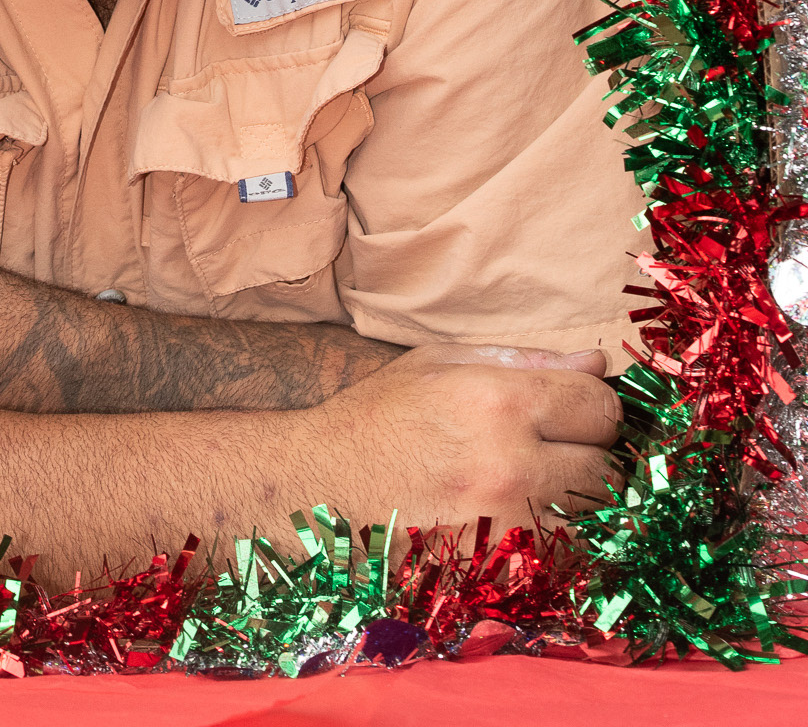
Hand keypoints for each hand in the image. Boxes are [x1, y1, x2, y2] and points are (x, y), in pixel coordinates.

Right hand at [302, 341, 621, 532]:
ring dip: (578, 505)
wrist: (322, 487)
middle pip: (609, 468)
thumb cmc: (379, 417)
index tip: (573, 412)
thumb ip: (525, 360)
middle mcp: (512, 464)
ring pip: (595, 521)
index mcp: (499, 401)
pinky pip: (566, 560)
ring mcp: (508, 526)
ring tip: (540, 488)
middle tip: (557, 452)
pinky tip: (526, 522)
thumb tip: (595, 363)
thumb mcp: (441, 363)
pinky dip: (558, 544)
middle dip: (592, 457)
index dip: (592, 407)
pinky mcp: (499, 572)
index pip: (601, 406)